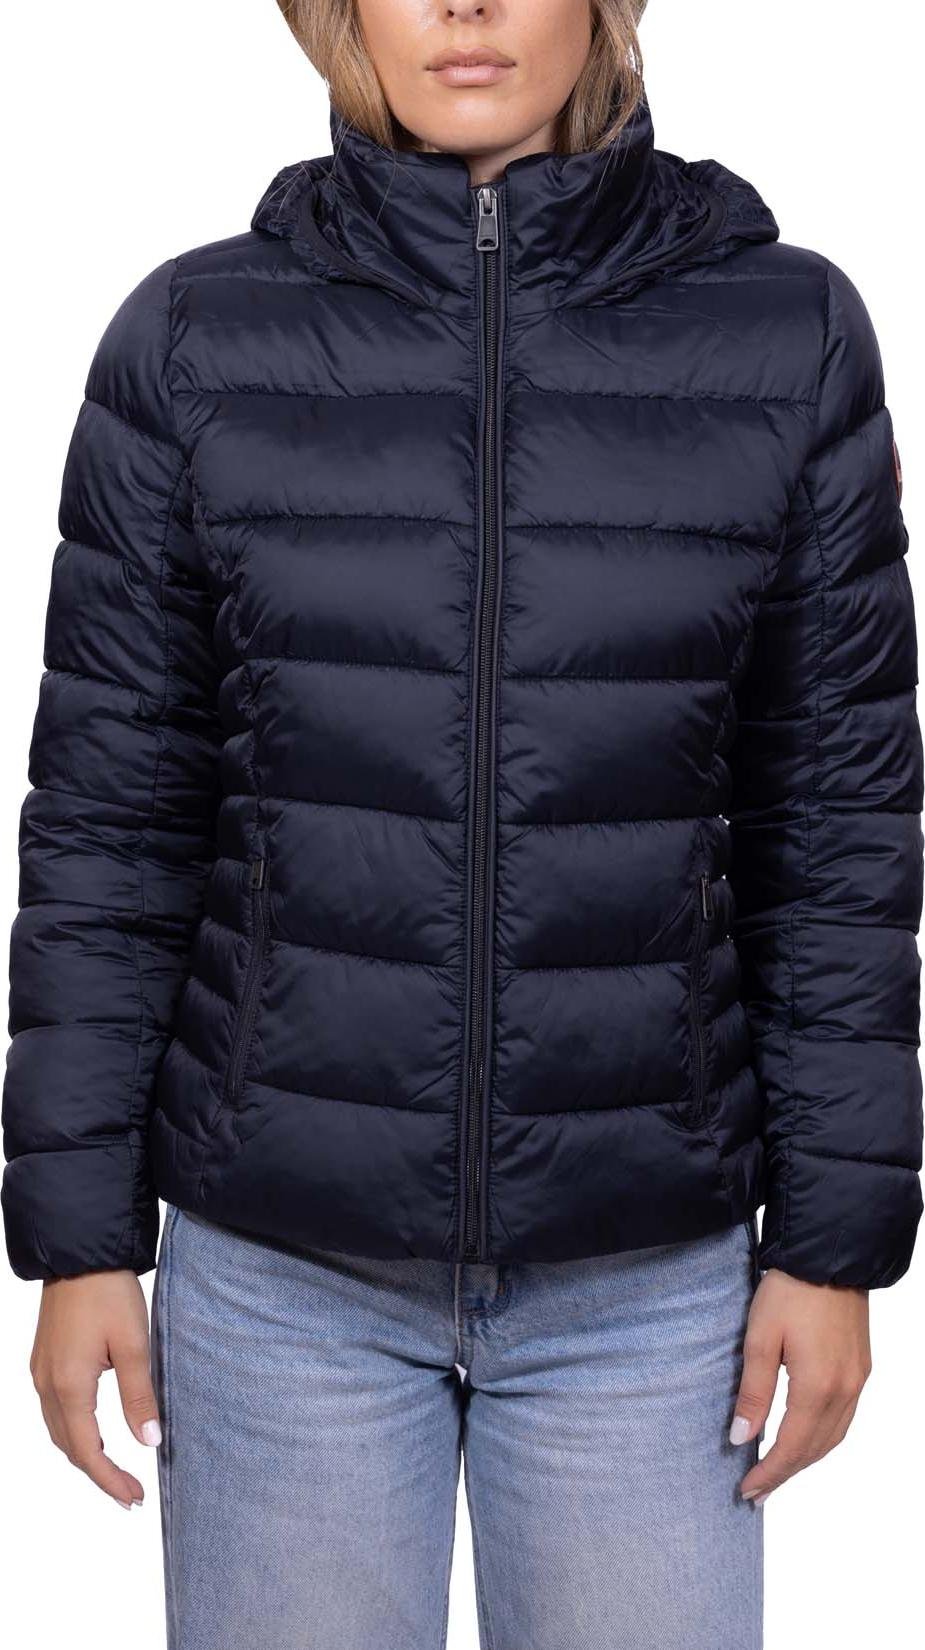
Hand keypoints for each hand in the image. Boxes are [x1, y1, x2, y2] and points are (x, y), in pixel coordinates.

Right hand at [30, 1270, 160, 1509]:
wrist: (80, 1252)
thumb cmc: (108, 1292)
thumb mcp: (134, 1344)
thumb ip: (139, 1396)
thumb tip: (149, 1442)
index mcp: (69, 1386)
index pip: (87, 1452)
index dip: (109, 1480)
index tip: (133, 1498)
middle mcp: (47, 1385)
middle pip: (69, 1446)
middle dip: (98, 1473)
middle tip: (129, 1492)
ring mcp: (41, 1372)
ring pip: (58, 1430)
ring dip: (84, 1453)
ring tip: (114, 1469)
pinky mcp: (44, 1359)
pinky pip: (54, 1409)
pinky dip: (74, 1430)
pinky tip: (93, 1430)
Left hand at [729, 1268, 870, 1504]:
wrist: (829, 1255)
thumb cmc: (790, 1291)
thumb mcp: (760, 1338)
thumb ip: (753, 1392)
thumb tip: (742, 1438)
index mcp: (817, 1388)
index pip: (791, 1447)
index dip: (769, 1473)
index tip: (747, 1490)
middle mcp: (845, 1391)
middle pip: (814, 1449)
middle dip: (785, 1473)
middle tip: (758, 1491)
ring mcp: (858, 1381)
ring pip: (833, 1437)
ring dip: (805, 1459)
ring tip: (778, 1471)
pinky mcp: (861, 1368)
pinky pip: (844, 1418)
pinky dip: (823, 1438)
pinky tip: (805, 1437)